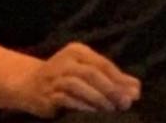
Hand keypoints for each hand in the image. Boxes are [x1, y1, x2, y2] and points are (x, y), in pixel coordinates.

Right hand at [18, 42, 141, 117]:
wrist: (29, 84)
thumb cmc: (65, 77)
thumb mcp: (87, 72)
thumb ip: (111, 79)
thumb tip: (136, 90)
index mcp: (77, 51)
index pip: (103, 63)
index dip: (120, 78)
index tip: (134, 93)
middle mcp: (66, 60)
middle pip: (92, 73)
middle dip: (111, 88)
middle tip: (125, 103)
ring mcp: (55, 77)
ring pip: (79, 84)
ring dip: (98, 98)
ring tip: (111, 109)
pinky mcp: (47, 94)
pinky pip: (66, 99)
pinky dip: (82, 106)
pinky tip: (93, 113)